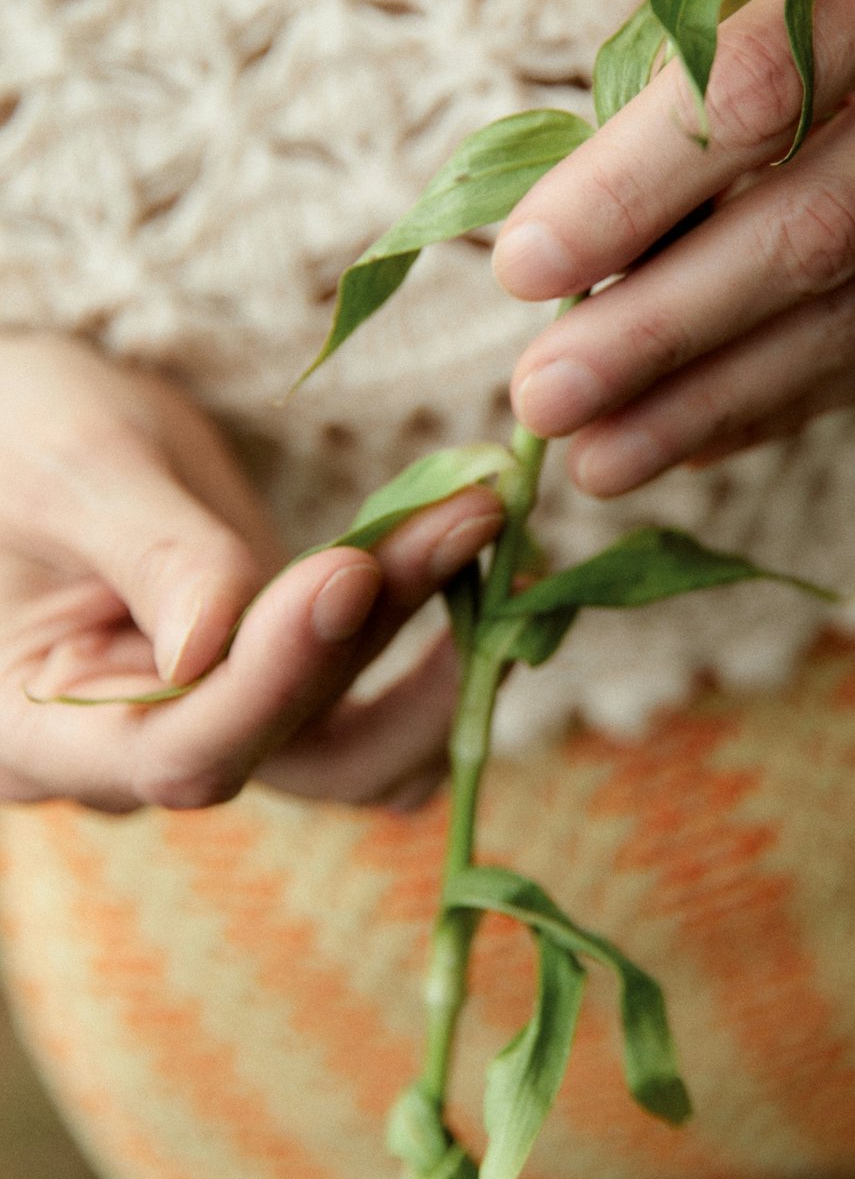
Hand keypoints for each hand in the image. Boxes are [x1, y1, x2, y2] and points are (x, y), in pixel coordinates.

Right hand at [0, 335, 501, 812]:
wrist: (25, 419)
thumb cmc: (12, 429)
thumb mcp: (68, 468)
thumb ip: (148, 553)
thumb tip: (216, 641)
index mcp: (41, 733)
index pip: (182, 750)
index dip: (278, 673)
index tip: (352, 571)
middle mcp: (133, 758)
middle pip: (285, 743)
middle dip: (381, 628)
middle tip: (467, 514)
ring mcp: (211, 725)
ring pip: (343, 734)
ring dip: (427, 639)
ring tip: (483, 523)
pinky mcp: (267, 682)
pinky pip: (359, 700)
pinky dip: (427, 642)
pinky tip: (475, 558)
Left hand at [492, 0, 854, 495]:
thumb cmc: (805, 5)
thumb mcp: (728, 2)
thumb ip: (659, 115)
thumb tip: (558, 290)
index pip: (760, 86)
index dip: (632, 188)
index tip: (517, 268)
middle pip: (821, 226)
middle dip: (662, 328)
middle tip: (544, 401)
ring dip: (713, 399)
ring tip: (597, 458)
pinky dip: (781, 403)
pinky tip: (687, 440)